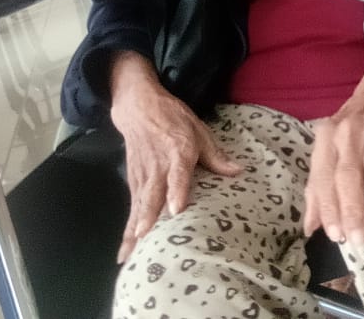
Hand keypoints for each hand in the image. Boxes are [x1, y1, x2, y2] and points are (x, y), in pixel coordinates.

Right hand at [108, 51, 240, 262]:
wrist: (139, 108)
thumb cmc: (174, 119)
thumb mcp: (199, 130)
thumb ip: (215, 156)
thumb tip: (238, 172)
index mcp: (178, 151)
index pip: (177, 173)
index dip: (177, 191)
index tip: (177, 209)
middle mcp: (158, 166)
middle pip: (152, 193)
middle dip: (148, 216)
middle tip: (145, 237)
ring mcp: (143, 175)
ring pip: (138, 205)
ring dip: (134, 229)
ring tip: (131, 254)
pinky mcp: (133, 182)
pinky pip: (132, 207)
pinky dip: (128, 229)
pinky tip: (125, 250)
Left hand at [303, 39, 363, 244]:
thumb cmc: (355, 125)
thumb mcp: (330, 149)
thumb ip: (318, 187)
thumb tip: (309, 228)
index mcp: (327, 139)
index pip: (323, 177)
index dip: (328, 207)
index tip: (336, 236)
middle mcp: (348, 130)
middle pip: (348, 172)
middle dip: (353, 207)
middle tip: (361, 238)